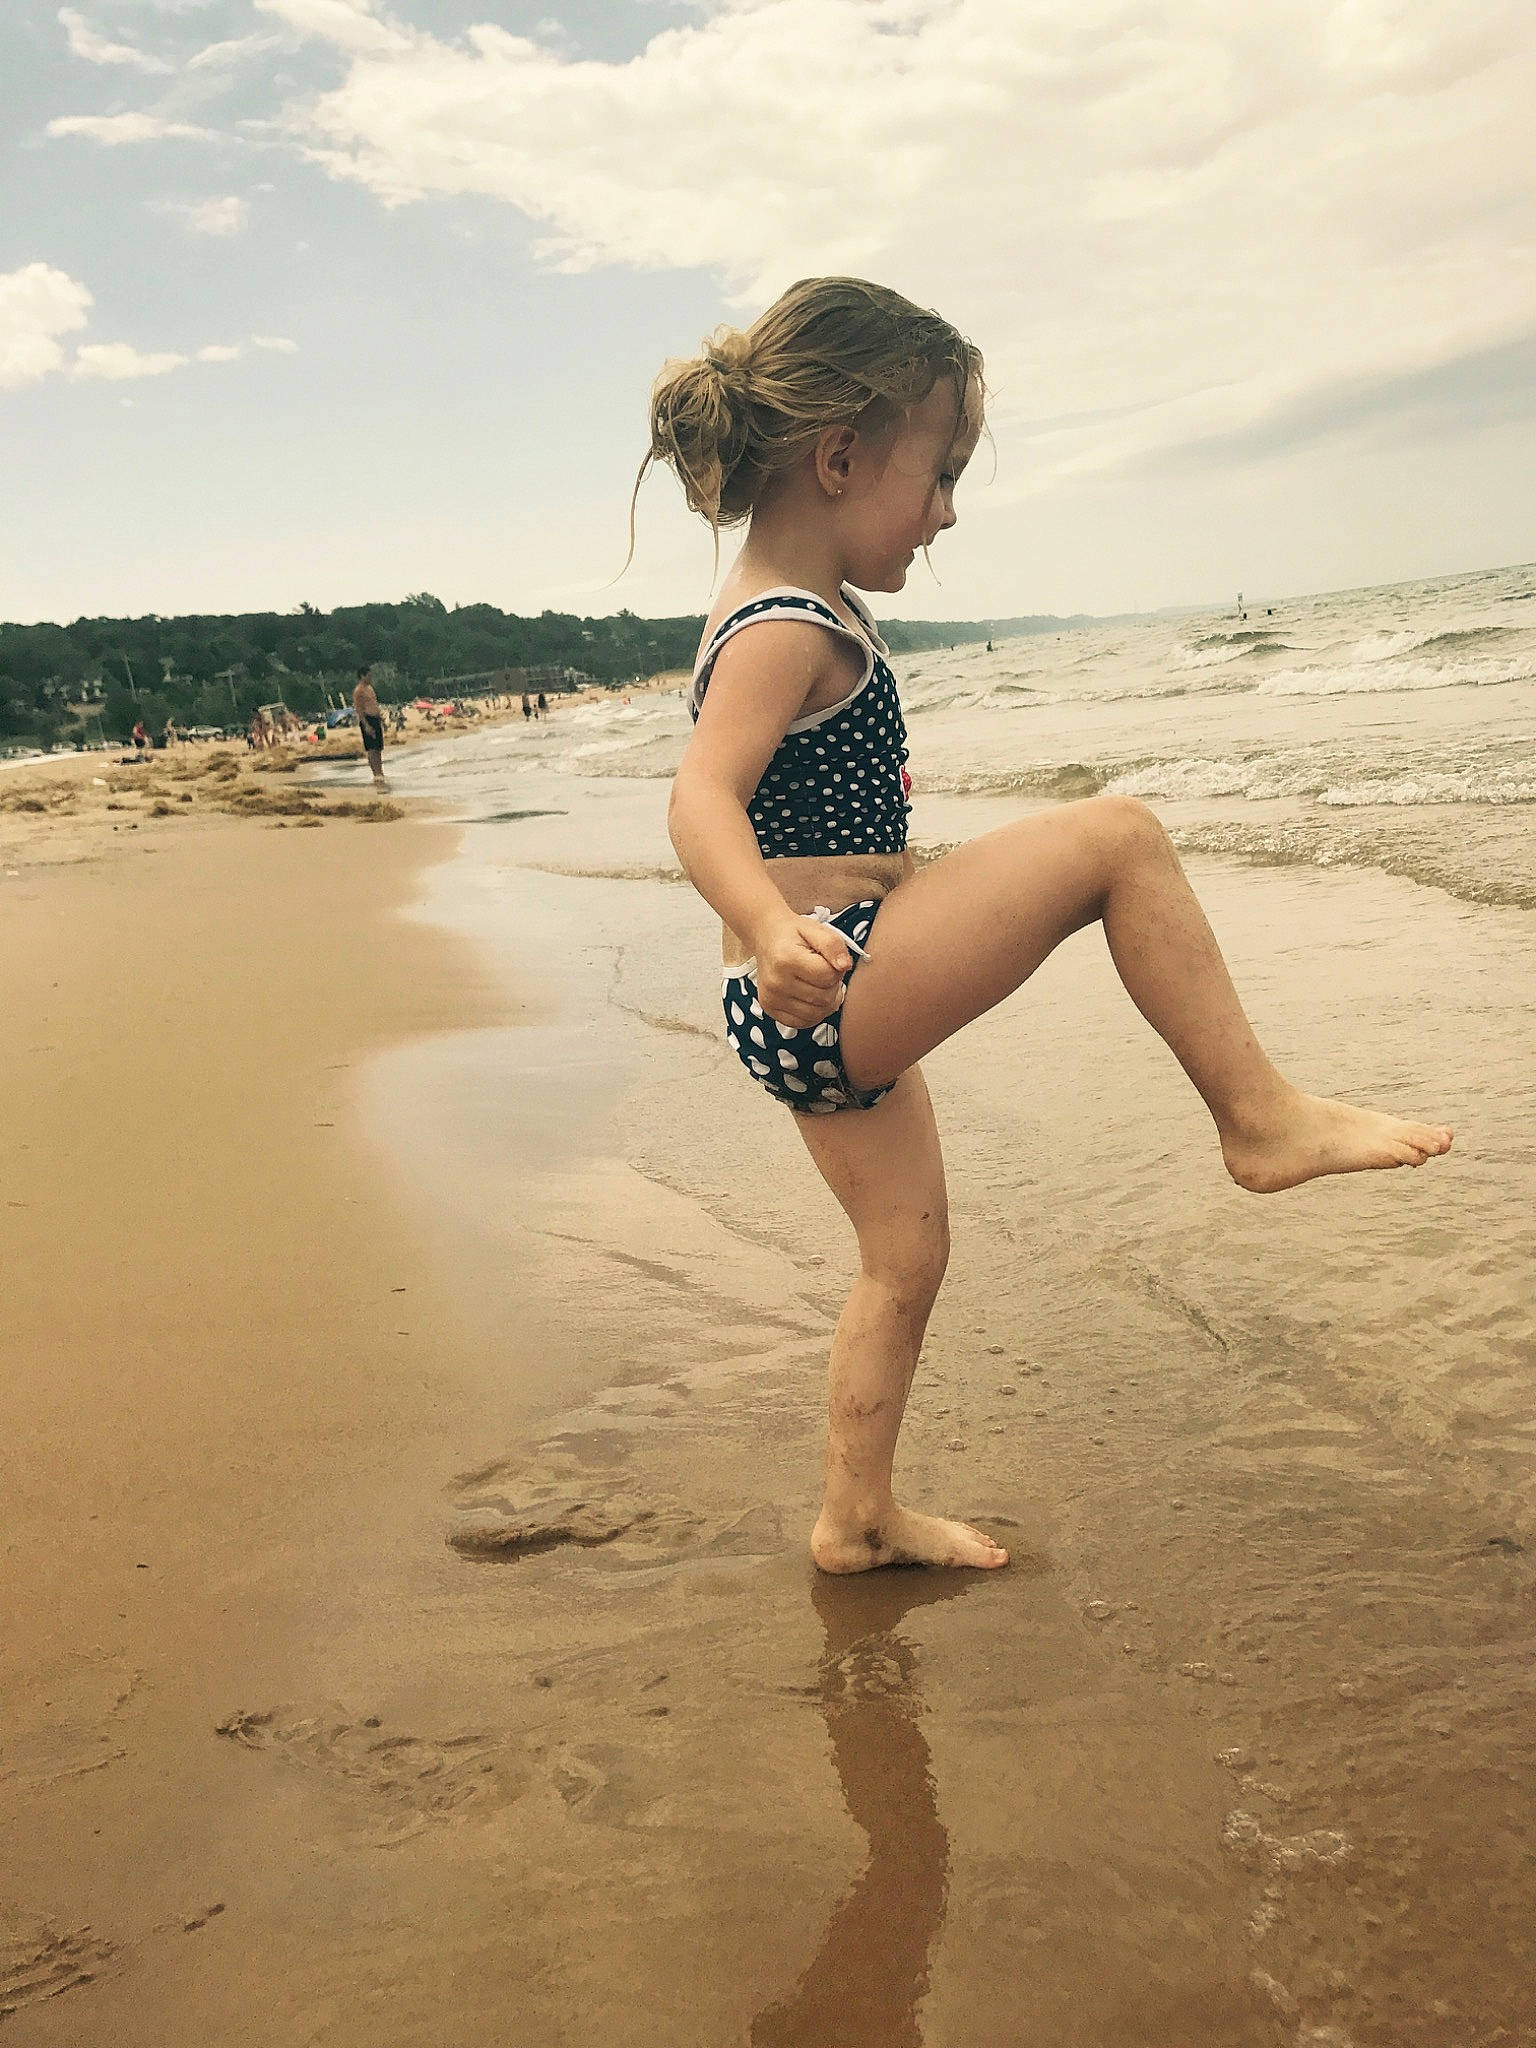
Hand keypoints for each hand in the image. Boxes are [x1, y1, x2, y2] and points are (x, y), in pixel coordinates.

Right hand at [751, 911, 851, 1030]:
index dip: (836, 968)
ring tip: (818, 984)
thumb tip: (845, 966)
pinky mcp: (770, 1009)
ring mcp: (771, 998)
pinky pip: (802, 1023)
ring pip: (816, 1014)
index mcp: (786, 959)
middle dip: (832, 985)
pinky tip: (810, 997)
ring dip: (825, 1001)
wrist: (766, 937)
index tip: (828, 960)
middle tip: (823, 971)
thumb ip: (834, 945)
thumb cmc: (793, 933)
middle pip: (824, 998)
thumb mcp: (816, 929)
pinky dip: (813, 1013)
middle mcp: (776, 982)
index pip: (828, 976)